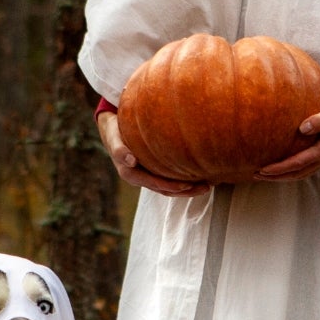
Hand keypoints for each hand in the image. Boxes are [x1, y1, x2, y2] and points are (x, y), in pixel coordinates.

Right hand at [97, 111, 211, 196]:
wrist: (112, 128)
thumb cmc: (115, 130)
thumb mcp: (114, 138)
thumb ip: (119, 148)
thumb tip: (130, 160)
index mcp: (131, 174)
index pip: (155, 184)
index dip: (172, 186)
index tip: (188, 185)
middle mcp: (140, 178)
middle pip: (166, 190)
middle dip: (186, 191)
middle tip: (206, 187)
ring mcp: (147, 175)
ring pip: (169, 187)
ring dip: (188, 189)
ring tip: (207, 185)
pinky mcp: (153, 170)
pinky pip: (170, 179)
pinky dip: (184, 180)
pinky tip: (199, 175)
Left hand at [254, 89, 319, 182]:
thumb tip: (302, 128)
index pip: (298, 163)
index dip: (279, 169)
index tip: (262, 169)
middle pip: (298, 173)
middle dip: (277, 177)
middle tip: (256, 175)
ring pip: (302, 172)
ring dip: (284, 175)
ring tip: (265, 173)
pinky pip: (307, 166)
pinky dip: (293, 169)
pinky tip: (283, 163)